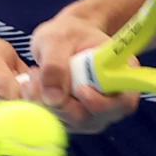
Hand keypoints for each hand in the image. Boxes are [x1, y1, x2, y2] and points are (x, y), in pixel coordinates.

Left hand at [29, 9, 139, 133]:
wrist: (65, 39)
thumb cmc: (68, 33)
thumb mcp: (58, 38)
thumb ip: (55, 64)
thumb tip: (54, 98)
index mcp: (123, 76)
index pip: (121, 103)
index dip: (101, 103)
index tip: (80, 89)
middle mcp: (113, 102)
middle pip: (90, 118)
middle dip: (59, 102)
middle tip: (35, 76)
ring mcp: (94, 115)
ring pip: (69, 123)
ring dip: (45, 103)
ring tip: (32, 74)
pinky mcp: (74, 121)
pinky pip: (56, 122)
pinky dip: (40, 106)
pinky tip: (31, 85)